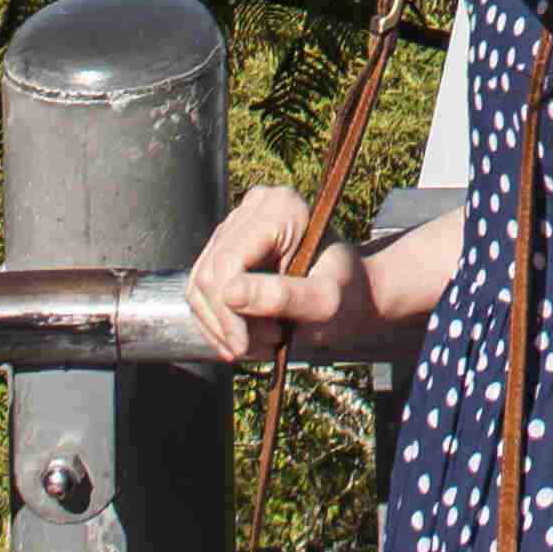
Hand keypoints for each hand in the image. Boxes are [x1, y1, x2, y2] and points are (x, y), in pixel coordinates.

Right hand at [180, 182, 400, 365]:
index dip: (228, 311)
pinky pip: (201, 292)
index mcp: (282, 208)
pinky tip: (248, 338)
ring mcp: (237, 225)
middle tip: (265, 345)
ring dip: (223, 327)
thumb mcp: (325, 303)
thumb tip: (229, 293)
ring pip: (199, 287)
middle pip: (209, 276)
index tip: (245, 346)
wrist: (353, 298)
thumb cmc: (348, 298)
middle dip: (228, 323)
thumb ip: (283, 296)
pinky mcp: (226, 248)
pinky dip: (219, 324)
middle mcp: (255, 205)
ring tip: (263, 342)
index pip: (227, 263)